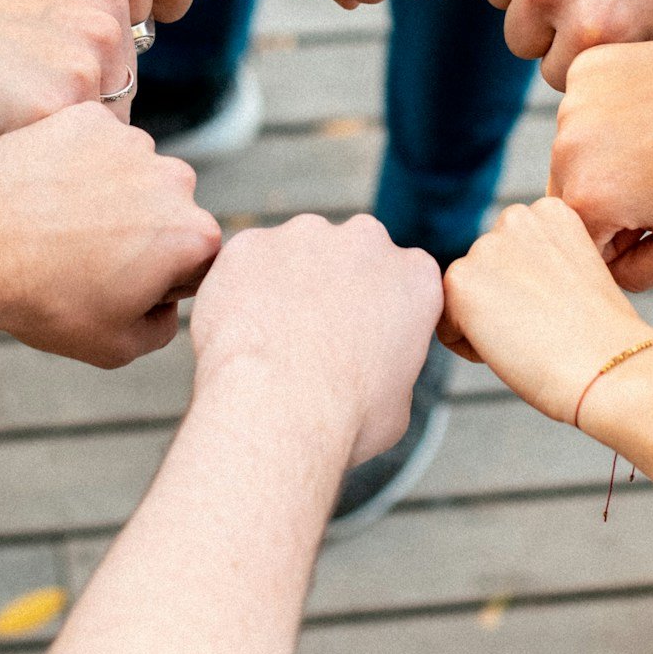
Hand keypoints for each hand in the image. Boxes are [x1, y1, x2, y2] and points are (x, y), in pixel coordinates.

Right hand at [0, 0, 134, 135]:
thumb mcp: (48, 8)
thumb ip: (89, 42)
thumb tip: (117, 100)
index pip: (123, 71)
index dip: (82, 92)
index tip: (38, 82)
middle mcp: (110, 27)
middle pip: (117, 105)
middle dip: (74, 117)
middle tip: (19, 97)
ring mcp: (87, 65)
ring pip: (94, 133)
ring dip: (57, 135)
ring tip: (7, 103)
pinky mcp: (56, 103)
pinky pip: (61, 149)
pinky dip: (32, 146)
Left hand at [0, 103, 222, 366]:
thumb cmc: (44, 300)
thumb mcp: (115, 347)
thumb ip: (163, 328)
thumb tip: (166, 304)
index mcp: (194, 237)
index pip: (196, 259)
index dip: (162, 279)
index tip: (120, 285)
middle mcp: (176, 180)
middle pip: (168, 209)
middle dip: (141, 230)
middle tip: (86, 255)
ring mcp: (131, 142)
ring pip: (132, 171)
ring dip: (110, 191)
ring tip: (60, 222)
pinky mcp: (88, 117)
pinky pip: (95, 142)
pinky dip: (76, 161)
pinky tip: (46, 190)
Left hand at [189, 214, 443, 464]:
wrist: (277, 410)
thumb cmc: (344, 418)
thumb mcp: (398, 403)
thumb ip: (390, 363)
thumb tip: (374, 371)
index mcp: (414, 277)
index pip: (402, 280)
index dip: (377, 312)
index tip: (358, 340)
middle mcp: (365, 241)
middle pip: (350, 255)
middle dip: (334, 285)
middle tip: (311, 338)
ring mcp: (305, 236)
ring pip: (295, 253)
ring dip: (286, 283)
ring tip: (270, 339)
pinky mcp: (251, 244)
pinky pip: (245, 262)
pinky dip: (240, 289)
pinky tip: (238, 330)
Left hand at [439, 198, 652, 420]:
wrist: (607, 365)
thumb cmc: (600, 337)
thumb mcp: (575, 275)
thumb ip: (540, 262)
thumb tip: (507, 283)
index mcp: (550, 210)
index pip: (512, 252)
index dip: (531, 291)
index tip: (560, 309)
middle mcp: (515, 217)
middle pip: (485, 271)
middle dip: (502, 302)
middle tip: (543, 327)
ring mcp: (486, 246)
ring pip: (465, 296)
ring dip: (485, 322)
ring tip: (530, 337)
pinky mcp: (461, 279)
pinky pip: (447, 324)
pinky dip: (469, 346)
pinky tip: (510, 348)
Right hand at [548, 34, 652, 290]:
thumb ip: (636, 276)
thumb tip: (598, 269)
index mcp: (586, 201)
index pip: (580, 242)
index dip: (621, 239)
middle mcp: (565, 151)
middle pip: (568, 195)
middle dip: (605, 198)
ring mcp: (571, 104)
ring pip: (573, 151)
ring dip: (603, 156)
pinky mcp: (584, 69)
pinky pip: (582, 108)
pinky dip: (606, 114)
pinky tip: (648, 110)